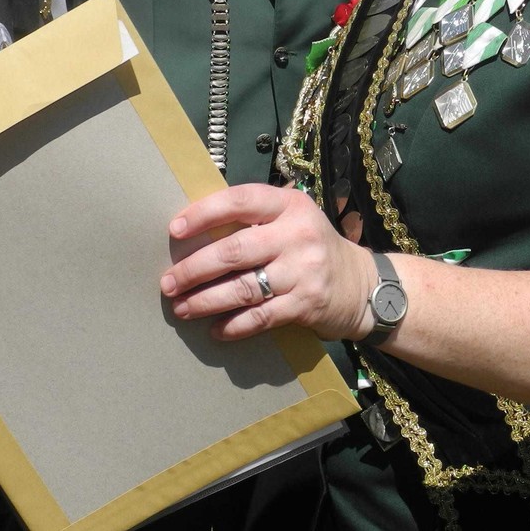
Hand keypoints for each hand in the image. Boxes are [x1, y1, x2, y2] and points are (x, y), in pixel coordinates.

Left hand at [160, 184, 375, 342]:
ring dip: (205, 301)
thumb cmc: (312, 247)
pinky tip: (215, 329)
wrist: (361, 285)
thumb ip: (255, 219)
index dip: (204, 214)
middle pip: (234, 250)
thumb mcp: (293, 219)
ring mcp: (303, 271)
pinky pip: (260, 317)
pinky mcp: (306, 305)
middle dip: (194, 268)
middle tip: (168, 282)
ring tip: (181, 307)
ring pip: (242, 288)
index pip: (240, 201)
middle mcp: (298, 234)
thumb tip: (195, 233)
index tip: (175, 230)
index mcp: (290, 205)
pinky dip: (233, 326)